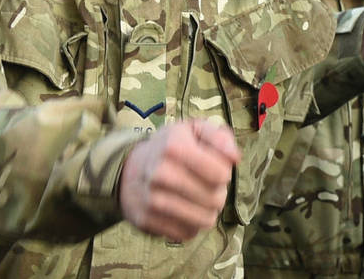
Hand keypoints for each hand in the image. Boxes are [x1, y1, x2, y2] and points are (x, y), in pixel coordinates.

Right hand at [119, 119, 240, 241]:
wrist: (127, 170)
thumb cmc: (169, 148)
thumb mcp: (192, 130)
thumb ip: (219, 137)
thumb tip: (235, 158)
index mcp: (173, 147)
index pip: (220, 174)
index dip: (224, 172)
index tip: (215, 168)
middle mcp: (159, 173)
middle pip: (215, 199)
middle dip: (218, 194)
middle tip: (207, 186)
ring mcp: (151, 199)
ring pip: (204, 220)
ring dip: (208, 212)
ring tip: (199, 200)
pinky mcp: (147, 220)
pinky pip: (187, 234)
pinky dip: (191, 225)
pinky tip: (184, 211)